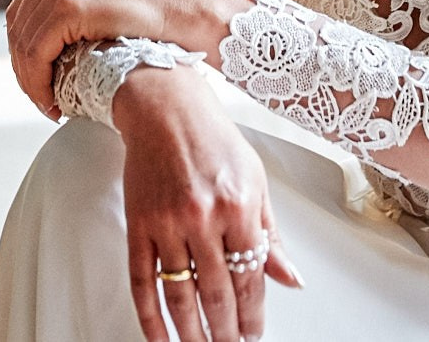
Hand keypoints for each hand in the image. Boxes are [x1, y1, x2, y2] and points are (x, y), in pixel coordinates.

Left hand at [4, 0, 225, 118]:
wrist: (189, 7)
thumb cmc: (157, 8)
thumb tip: (55, 31)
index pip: (22, 11)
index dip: (23, 51)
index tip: (37, 82)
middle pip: (17, 27)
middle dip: (24, 69)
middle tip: (41, 100)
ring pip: (24, 44)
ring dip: (31, 83)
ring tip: (49, 107)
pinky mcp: (69, 6)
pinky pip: (37, 54)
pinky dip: (39, 84)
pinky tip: (54, 104)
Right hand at [113, 67, 304, 341]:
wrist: (165, 108)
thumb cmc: (213, 139)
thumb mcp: (256, 181)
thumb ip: (271, 235)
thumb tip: (290, 279)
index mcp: (238, 206)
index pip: (249, 278)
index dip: (252, 315)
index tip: (253, 335)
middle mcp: (203, 216)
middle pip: (216, 293)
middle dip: (225, 331)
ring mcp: (167, 222)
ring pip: (180, 294)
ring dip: (191, 332)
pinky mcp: (137, 224)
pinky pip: (142, 281)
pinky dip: (150, 315)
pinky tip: (159, 335)